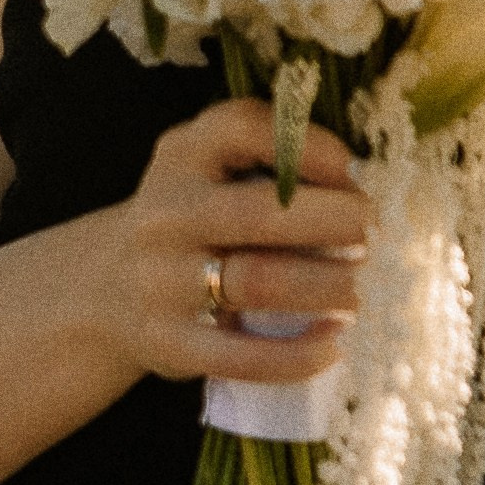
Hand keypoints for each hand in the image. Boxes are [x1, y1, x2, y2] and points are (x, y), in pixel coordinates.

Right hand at [77, 97, 367, 385]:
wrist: (107, 290)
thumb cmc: (196, 222)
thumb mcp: (212, 171)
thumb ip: (274, 162)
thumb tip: (366, 187)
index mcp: (182, 155)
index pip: (242, 128)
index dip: (310, 146)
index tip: (355, 170)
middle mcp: (166, 212)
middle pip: (264, 212)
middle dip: (337, 221)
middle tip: (377, 236)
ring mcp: (162, 280)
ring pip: (260, 281)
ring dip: (328, 287)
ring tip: (362, 292)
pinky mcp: (168, 342)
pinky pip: (241, 356)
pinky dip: (297, 355)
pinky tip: (333, 344)